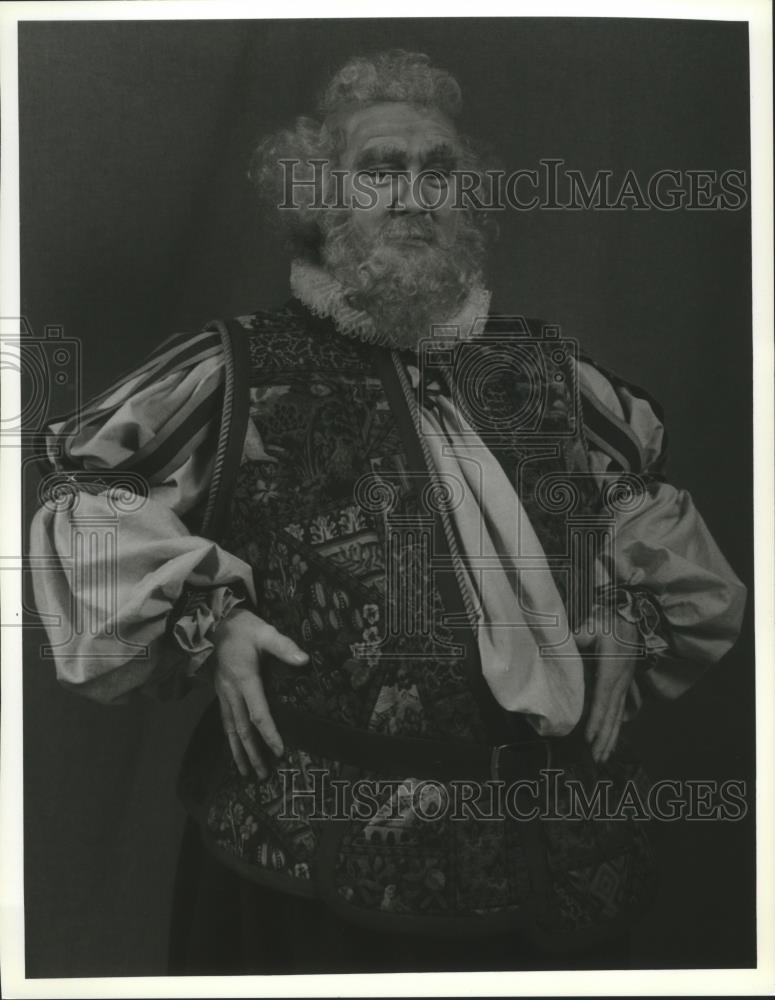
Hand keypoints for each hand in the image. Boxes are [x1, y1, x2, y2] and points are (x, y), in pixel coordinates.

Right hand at [211, 607, 308, 778]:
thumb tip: (304, 660)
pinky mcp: (220, 692)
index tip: (280, 751)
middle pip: (242, 729)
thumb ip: (284, 646)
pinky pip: (225, 720)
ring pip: (230, 729)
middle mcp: (231, 691)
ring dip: (239, 751)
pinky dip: (230, 738)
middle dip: (253, 753)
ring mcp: (223, 693)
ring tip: (246, 772)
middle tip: (263, 775)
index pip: (258, 713)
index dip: (269, 733)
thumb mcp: (265, 631)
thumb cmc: (242, 627)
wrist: (213, 622)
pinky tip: (235, 749)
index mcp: (244, 679)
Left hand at [584, 617, 639, 762]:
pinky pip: (624, 707)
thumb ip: (579, 639)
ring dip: (612, 736)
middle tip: (597, 759)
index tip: (590, 738)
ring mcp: (626, 683)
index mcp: (611, 671)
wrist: (630, 615)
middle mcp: (620, 682)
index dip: (596, 720)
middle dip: (604, 738)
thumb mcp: (592, 627)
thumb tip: (565, 646)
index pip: (602, 700)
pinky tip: (616, 735)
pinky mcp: (627, 682)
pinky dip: (619, 723)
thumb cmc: (608, 622)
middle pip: (612, 715)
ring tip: (604, 756)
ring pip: (619, 715)